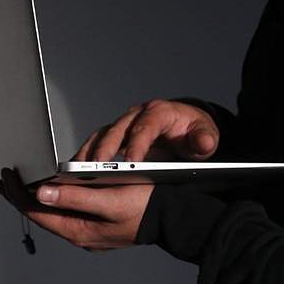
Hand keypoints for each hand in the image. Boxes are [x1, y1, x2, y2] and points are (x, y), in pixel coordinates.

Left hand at [0, 169, 153, 250]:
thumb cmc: (146, 207)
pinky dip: (54, 198)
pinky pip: (68, 210)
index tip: (7, 177)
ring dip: (36, 196)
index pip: (38, 212)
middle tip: (4, 179)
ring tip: (20, 183)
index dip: (19, 194)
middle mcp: (81, 233)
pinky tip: (51, 189)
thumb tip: (41, 194)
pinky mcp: (98, 223)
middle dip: (21, 196)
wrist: (173, 218)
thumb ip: (75, 197)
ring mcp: (89, 230)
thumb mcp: (109, 199)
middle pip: (42, 213)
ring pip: (54, 212)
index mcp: (80, 230)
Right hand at [74, 99, 218, 161]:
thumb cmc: (192, 131)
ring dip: (90, 152)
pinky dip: (86, 155)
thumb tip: (204, 143)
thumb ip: (204, 139)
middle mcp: (137, 115)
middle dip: (106, 148)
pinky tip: (78, 171)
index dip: (138, 144)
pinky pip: (96, 143)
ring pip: (102, 135)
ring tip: (79, 171)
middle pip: (117, 129)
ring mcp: (124, 125)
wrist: (185, 127)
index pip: (146, 126)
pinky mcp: (115, 136)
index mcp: (159, 112)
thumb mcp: (205, 135)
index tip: (133, 163)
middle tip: (97, 167)